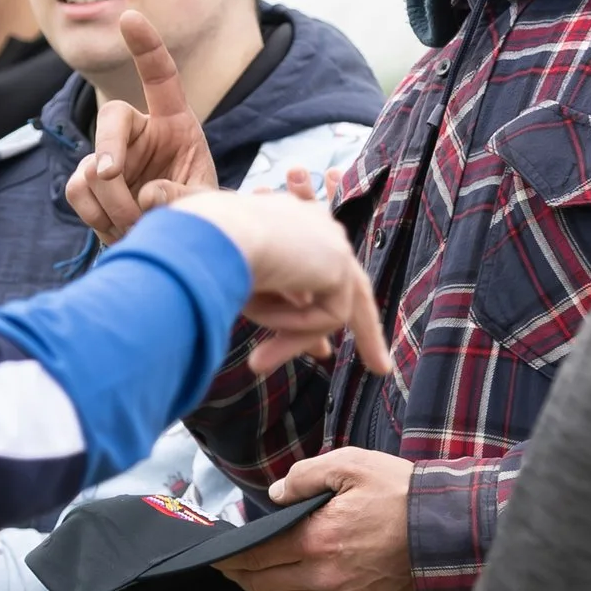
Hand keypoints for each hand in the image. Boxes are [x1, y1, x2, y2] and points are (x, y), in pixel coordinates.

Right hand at [65, 12, 218, 244]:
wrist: (172, 243)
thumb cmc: (195, 213)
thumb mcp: (203, 204)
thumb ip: (183, 198)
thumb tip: (146, 195)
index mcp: (175, 123)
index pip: (160, 77)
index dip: (146, 47)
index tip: (130, 18)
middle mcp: (138, 132)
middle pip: (111, 117)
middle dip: (109, 146)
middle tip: (112, 175)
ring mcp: (109, 157)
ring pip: (92, 165)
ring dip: (112, 202)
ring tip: (137, 227)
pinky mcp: (89, 184)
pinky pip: (78, 190)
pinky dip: (96, 215)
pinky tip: (117, 230)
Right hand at [170, 189, 391, 376]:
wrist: (212, 234)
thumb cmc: (210, 259)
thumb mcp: (247, 290)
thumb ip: (280, 309)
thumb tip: (315, 347)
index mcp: (288, 222)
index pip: (315, 268)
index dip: (314, 309)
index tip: (322, 351)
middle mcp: (315, 225)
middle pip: (350, 287)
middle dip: (367, 331)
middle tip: (380, 368)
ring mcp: (331, 241)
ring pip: (331, 309)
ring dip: (295, 339)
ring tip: (256, 364)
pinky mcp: (339, 262)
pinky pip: (328, 317)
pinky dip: (294, 327)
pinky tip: (264, 316)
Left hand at [215, 448, 416, 590]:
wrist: (448, 530)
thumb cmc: (400, 493)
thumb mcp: (351, 465)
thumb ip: (305, 476)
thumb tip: (275, 495)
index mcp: (317, 540)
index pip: (257, 555)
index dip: (230, 555)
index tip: (213, 552)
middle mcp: (325, 576)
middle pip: (264, 584)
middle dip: (239, 574)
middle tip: (223, 564)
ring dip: (261, 588)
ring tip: (247, 574)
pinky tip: (287, 579)